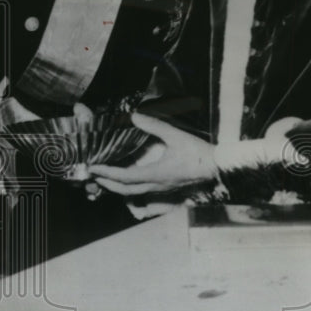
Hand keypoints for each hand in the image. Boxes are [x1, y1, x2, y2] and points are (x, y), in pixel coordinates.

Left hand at [88, 113, 216, 195]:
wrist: (218, 167)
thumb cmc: (199, 152)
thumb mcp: (176, 136)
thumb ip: (154, 126)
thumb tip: (134, 116)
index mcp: (158, 174)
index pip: (126, 177)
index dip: (107, 173)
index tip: (94, 168)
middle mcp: (157, 185)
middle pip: (125, 191)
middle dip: (106, 184)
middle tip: (92, 176)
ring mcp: (161, 189)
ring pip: (132, 194)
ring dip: (115, 188)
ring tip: (103, 179)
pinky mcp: (165, 188)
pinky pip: (141, 192)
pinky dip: (127, 187)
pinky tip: (123, 180)